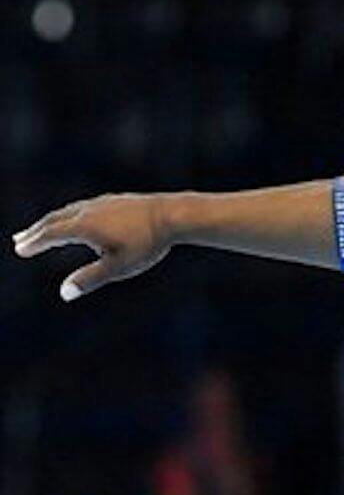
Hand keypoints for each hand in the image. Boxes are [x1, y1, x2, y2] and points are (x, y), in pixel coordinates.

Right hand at [12, 193, 174, 301]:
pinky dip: (71, 214)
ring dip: (52, 221)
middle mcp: (88, 211)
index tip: (20, 249)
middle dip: (36, 231)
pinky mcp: (115, 200)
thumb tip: (64, 293)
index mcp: (84, 226)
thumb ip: (90, 278)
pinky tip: (77, 220)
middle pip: (55, 220)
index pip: (51, 234)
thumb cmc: (147, 243)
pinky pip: (84, 207)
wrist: (174, 214)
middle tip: (19, 240)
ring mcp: (102, 203)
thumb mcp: (119, 267)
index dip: (34, 243)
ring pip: (69, 211)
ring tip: (44, 229)